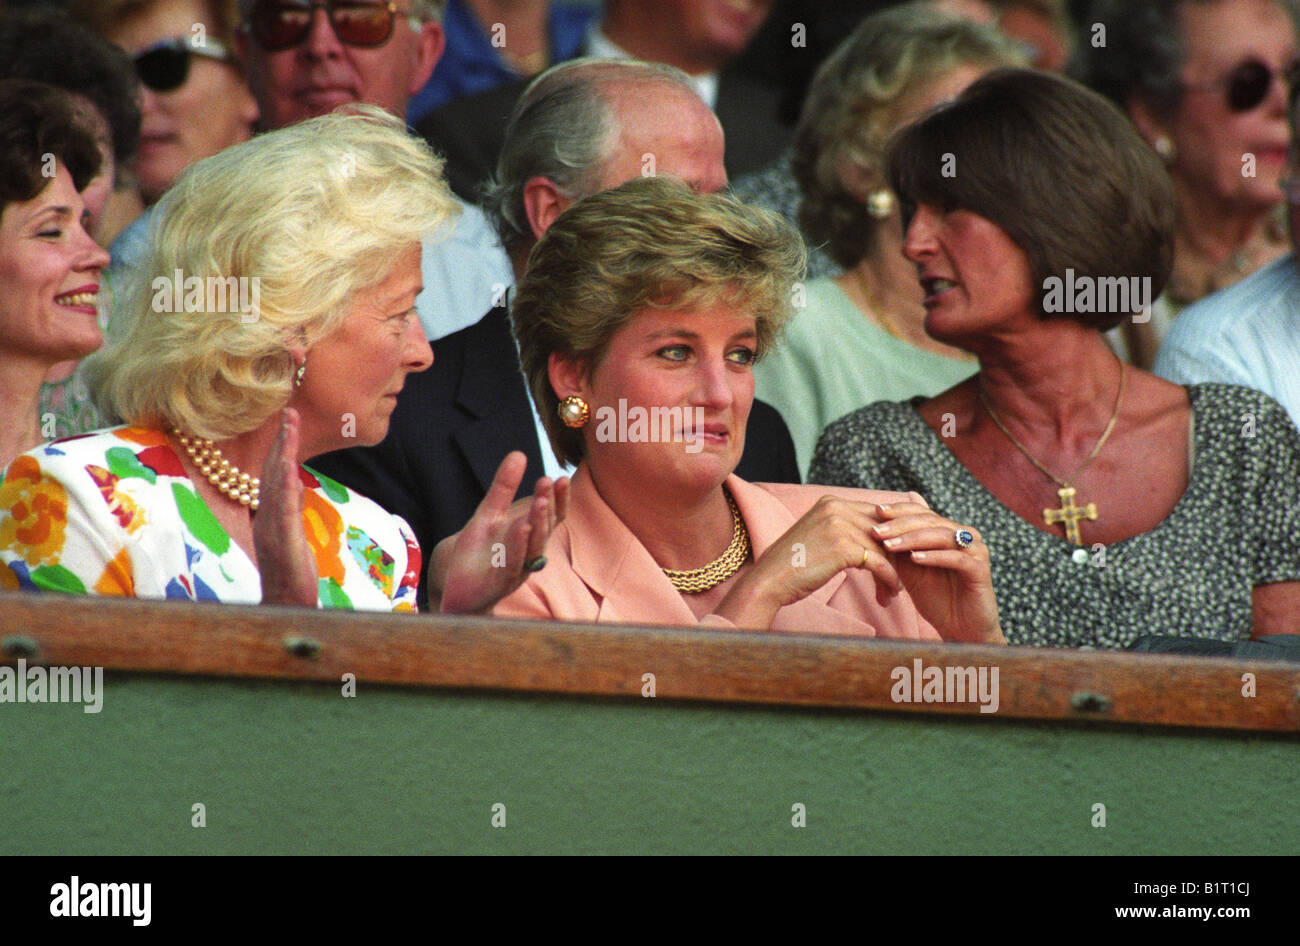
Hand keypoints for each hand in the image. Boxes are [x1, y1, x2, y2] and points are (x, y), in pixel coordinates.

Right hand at [255, 408, 317, 606]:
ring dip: (284, 453)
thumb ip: (291, 511)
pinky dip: (286, 488)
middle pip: (274, 471)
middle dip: (283, 439)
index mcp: (271, 515)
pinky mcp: (283, 542)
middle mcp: (267, 517)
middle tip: (290, 410)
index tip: (289, 420)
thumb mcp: (294, 536)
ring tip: (291, 426)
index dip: (282, 446)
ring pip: (277, 483)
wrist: (286, 605)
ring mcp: (272, 528)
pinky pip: (284, 510)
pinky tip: (291, 469)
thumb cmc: (292, 575)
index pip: (277, 473)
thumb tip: (294, 486)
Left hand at [436, 451, 569, 613]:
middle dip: (547, 506)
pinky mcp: (499, 584)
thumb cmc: (480, 553)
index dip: (559, 499)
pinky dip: (518, 546)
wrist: (459, 591)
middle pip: (544, 528)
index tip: (561, 478)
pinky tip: (520, 528)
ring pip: (533, 546)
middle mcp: (529, 554)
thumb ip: (503, 487)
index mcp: (530, 537)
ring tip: (540, 502)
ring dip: (538, 524)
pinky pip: (512, 563)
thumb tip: (519, 453)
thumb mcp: (488, 514)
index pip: (552, 517)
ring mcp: (516, 569)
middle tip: (548, 482)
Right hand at [716, 495, 904, 627]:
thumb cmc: (793, 565)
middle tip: (896, 580)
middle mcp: (836, 507)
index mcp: (831, 502)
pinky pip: (879, 563)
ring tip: (892, 592)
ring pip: (883, 549)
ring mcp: (839, 525)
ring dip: (892, 573)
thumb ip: (843, 529)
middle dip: (894, 557)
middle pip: (883, 530)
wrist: (770, 580)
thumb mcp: (819, 536)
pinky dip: (888, 580)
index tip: (898, 560)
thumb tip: (875, 538)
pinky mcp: (843, 547)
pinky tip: (888, 593)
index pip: (875, 516)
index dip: (890, 539)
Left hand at [870, 502, 1002, 642]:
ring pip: (941, 536)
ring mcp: (975, 551)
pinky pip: (956, 558)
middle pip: (930, 521)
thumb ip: (898, 551)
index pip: (922, 513)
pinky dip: (934, 557)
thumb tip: (874, 529)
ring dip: (913, 539)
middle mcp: (964, 536)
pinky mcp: (981, 569)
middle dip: (900, 525)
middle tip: (877, 531)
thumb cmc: (936, 600)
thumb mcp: (910, 572)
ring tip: (890, 545)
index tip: (875, 512)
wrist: (960, 630)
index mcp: (948, 532)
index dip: (899, 511)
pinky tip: (915, 559)